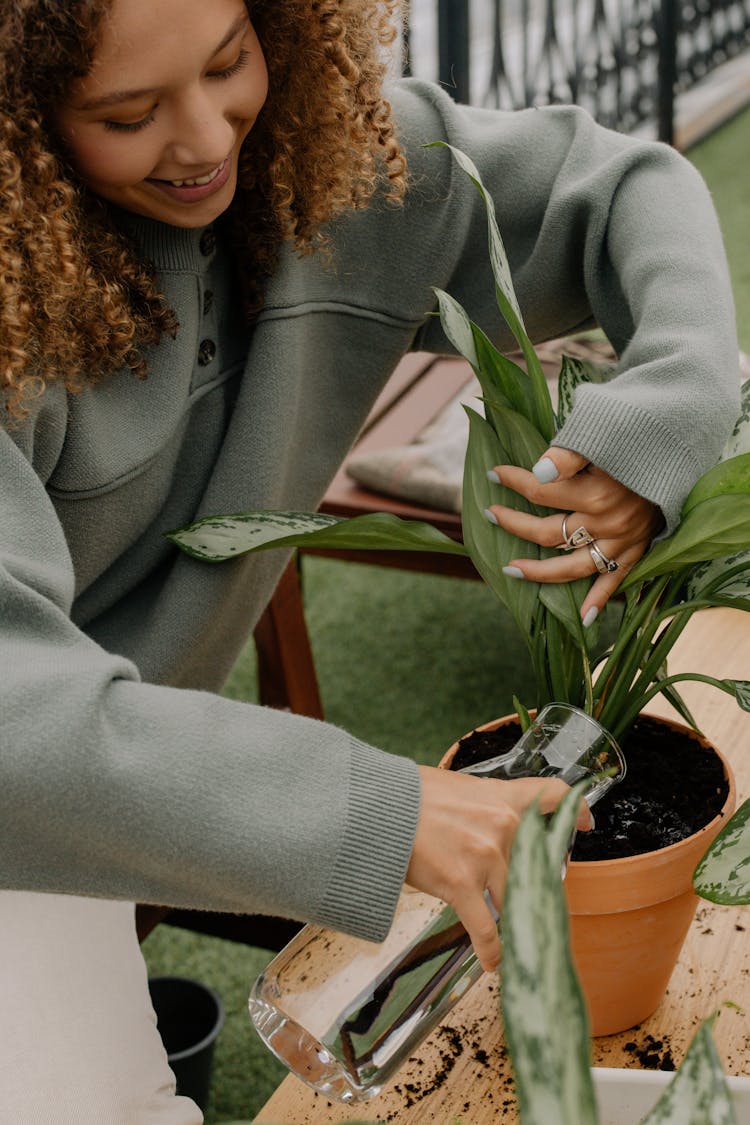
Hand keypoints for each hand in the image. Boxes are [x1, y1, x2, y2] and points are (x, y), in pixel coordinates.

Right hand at [405, 765, 592, 971]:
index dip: (575, 811)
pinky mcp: (462, 885)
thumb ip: (481, 805)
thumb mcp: (456, 788)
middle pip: (538, 868)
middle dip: (535, 892)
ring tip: (518, 942)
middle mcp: (503, 826)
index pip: (553, 796)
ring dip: (517, 926)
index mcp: (502, 798)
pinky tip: (493, 962)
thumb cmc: (409, 796)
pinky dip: (493, 952)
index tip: (584, 824)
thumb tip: (487, 822)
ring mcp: (485, 856)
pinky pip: (487, 929)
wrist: (377, 807)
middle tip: (531, 906)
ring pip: (516, 902)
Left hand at [486, 447, 662, 621]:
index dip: (513, 480)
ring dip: (540, 573)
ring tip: (511, 570)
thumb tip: (536, 469)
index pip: (540, 491)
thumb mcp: (604, 438)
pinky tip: (582, 619)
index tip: (493, 473)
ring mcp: (621, 541)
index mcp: (595, 492)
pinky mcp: (636, 550)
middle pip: (547, 533)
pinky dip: (598, 600)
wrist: (681, 453)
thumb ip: (568, 454)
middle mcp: (606, 522)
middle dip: (513, 525)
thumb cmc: (638, 441)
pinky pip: (614, 581)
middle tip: (490, 515)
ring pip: (572, 567)